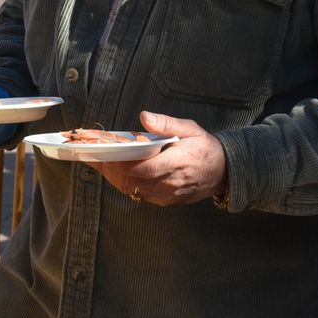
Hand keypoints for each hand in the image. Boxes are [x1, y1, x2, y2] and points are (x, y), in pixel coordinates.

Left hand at [97, 112, 226, 205]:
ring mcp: (168, 194)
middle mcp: (171, 182)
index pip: (144, 168)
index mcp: (178, 162)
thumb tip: (144, 117)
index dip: (122, 163)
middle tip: (94, 158)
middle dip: (112, 170)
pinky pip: (141, 195)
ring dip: (115, 178)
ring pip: (134, 190)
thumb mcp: (190, 128)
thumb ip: (166, 123)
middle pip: (134, 181)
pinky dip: (126, 184)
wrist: (223, 171)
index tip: (106, 154)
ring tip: (100, 165)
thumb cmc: (204, 147)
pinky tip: (116, 174)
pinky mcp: (166, 201)